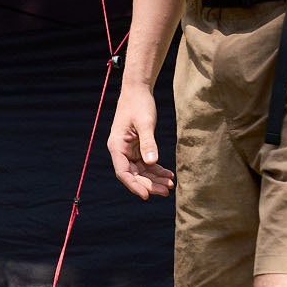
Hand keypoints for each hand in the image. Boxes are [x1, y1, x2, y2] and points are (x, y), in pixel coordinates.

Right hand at [107, 83, 174, 197]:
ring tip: (170, 185)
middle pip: (133, 175)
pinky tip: (169, 175)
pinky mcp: (137, 148)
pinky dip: (157, 170)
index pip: (123, 172)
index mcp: (116, 146)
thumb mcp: (145, 123)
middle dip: (149, 184)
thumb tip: (152, 163)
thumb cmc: (139, 104)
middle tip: (166, 192)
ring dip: (155, 179)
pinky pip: (146, 164)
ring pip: (141, 171)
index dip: (134, 185)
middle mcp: (120, 151)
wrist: (138, 90)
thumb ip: (148, 143)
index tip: (147, 195)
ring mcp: (128, 150)